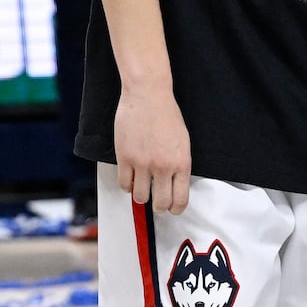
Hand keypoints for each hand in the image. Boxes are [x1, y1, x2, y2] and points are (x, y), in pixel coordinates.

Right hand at [115, 82, 191, 213]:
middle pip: (160, 204)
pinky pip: (123, 184)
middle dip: (159, 207)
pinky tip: (130, 179)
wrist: (149, 97)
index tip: (173, 209)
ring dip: (141, 196)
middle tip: (157, 203)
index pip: (180, 199)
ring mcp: (142, 164)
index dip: (176, 208)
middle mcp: (163, 167)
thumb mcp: (183, 142)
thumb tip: (175, 184)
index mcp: (182, 163)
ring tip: (142, 188)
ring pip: (139, 197)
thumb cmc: (168, 117)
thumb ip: (179, 165)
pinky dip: (127, 186)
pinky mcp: (124, 158)